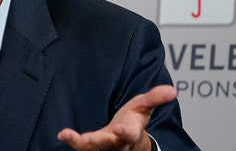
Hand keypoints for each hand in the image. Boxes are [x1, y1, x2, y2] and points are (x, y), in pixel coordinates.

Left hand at [57, 85, 175, 150]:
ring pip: (94, 149)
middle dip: (100, 141)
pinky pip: (81, 146)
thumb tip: (172, 90)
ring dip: (81, 143)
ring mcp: (104, 147)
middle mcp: (118, 143)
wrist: (125, 137)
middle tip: (89, 139)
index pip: (130, 134)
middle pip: (109, 144)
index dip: (126, 133)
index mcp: (132, 133)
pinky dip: (72, 141)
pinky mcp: (92, 147)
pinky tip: (63, 134)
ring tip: (69, 136)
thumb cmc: (134, 119)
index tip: (121, 129)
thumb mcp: (145, 106)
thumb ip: (155, 97)